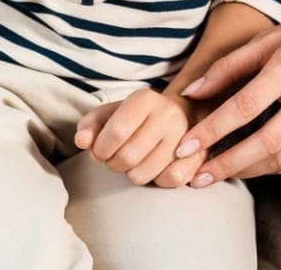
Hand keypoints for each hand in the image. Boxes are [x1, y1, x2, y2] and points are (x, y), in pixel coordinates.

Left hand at [73, 88, 206, 186]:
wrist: (184, 114)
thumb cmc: (138, 118)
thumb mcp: (112, 114)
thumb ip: (91, 125)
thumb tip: (81, 140)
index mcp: (145, 98)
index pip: (115, 132)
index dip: (100, 149)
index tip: (100, 150)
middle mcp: (169, 114)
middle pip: (126, 157)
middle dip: (113, 164)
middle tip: (117, 157)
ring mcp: (187, 136)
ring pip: (143, 174)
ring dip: (133, 174)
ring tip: (137, 161)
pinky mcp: (198, 156)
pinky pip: (168, 181)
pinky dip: (158, 180)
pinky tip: (157, 168)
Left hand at [174, 0, 280, 186]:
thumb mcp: (276, 35)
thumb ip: (232, 64)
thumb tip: (193, 91)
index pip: (245, 106)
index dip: (212, 129)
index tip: (184, 145)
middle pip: (264, 143)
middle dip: (225, 164)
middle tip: (194, 176)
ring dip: (244, 171)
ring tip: (213, 175)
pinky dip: (267, 166)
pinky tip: (246, 165)